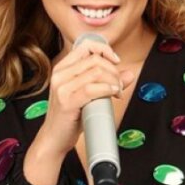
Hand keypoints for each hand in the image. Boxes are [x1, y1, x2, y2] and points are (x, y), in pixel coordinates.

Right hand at [37, 38, 135, 157]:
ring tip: (117, 92)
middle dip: (114, 71)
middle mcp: (59, 74)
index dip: (105, 50)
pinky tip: (113, 94)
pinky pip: (92, 89)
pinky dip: (107, 89)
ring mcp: (61, 87)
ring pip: (96, 72)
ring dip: (113, 81)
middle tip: (119, 85)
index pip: (86, 46)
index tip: (116, 61)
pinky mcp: (66, 101)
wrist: (54, 139)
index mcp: (62, 68)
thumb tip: (129, 74)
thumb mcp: (89, 95)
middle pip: (95, 60)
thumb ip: (107, 82)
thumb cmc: (71, 117)